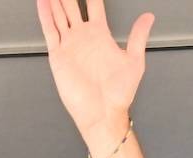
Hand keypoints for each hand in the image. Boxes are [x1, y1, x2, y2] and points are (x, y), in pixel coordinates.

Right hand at [37, 0, 154, 145]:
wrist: (103, 112)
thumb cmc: (119, 93)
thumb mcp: (135, 61)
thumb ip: (138, 36)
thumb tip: (149, 17)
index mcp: (100, 35)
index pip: (94, 6)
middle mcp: (83, 37)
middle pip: (72, 7)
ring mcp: (70, 45)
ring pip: (59, 15)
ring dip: (55, 1)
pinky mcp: (58, 55)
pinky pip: (50, 31)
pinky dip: (45, 15)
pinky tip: (43, 2)